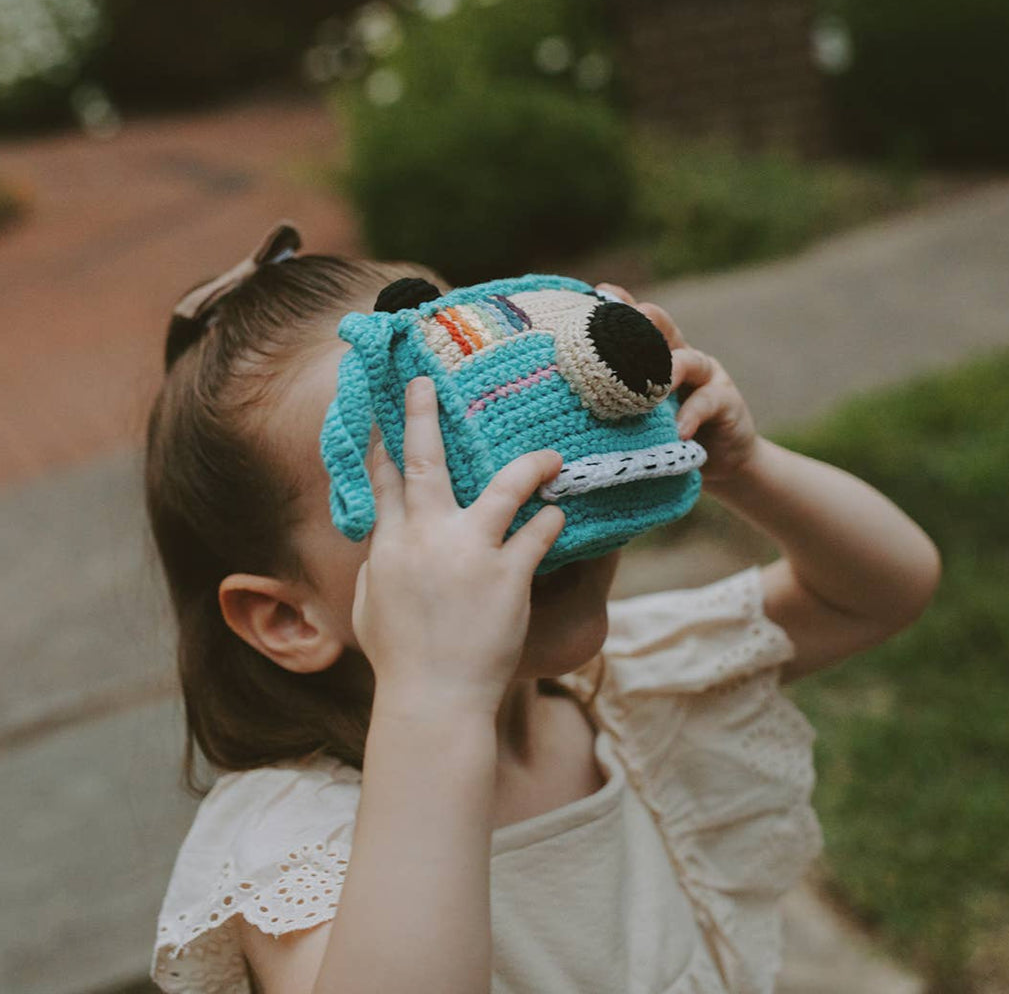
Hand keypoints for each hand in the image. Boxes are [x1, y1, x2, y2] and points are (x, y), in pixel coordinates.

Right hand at [351, 376, 565, 715]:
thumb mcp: (372, 606)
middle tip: (428, 383)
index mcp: (390, 546)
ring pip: (504, 487)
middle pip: (425, 463)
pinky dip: (551, 520)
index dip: (380, 442)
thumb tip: (384, 542)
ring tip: (552, 456)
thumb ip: (379, 565)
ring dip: (531, 465)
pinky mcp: (508, 575)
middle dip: (423, 417)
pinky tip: (561, 514)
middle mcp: (426, 538)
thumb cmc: (400, 659)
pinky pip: (538, 533)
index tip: (379, 410)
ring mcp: (469, 553)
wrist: (433, 699)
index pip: (382, 482)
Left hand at [597, 282, 759, 481]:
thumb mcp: (636, 414)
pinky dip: (691, 415)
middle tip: (625, 325)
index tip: (597, 293)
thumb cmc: (665, 436)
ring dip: (667, 370)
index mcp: (655, 354)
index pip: (636, 322)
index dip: (619, 305)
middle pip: (662, 326)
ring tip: (651, 388)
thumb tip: (561, 399)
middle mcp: (680, 356)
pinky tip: (678, 430)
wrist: (720, 460)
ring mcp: (705, 376)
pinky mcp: (726, 401)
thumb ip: (613, 400)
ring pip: (687, 360)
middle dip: (643, 321)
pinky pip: (707, 402)